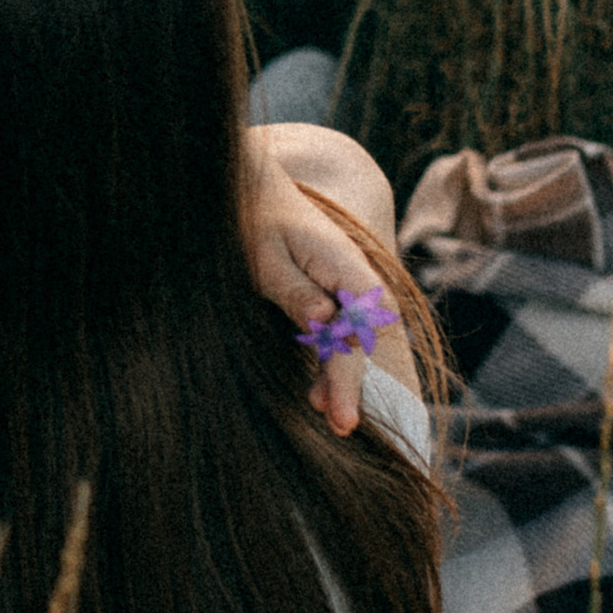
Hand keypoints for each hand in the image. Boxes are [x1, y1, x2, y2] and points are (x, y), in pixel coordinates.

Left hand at [244, 154, 392, 435]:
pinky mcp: (329, 295)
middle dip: (350, 385)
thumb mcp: (265, 255)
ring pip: (351, 342)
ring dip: (338, 377)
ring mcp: (345, 288)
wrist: (248, 185)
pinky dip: (327, 361)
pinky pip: (337, 333)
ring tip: (325, 415)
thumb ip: (295, 290)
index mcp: (348, 268)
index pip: (357, 332)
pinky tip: (316, 391)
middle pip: (364, 342)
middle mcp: (356, 280)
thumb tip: (325, 322)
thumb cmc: (252, 217)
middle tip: (338, 427)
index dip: (348, 377)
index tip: (341, 415)